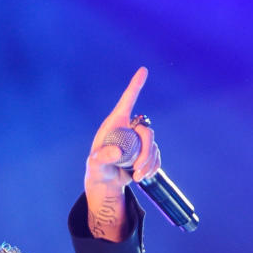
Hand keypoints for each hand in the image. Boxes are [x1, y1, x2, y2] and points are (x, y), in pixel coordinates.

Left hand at [84, 67, 161, 240]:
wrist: (106, 182)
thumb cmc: (97, 170)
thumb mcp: (95, 165)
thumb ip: (102, 158)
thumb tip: (117, 152)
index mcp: (115, 124)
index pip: (127, 101)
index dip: (135, 85)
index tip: (143, 70)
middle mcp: (129, 128)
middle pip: (147, 131)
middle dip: (146, 151)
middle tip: (138, 169)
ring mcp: (138, 140)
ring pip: (153, 146)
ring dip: (148, 163)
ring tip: (137, 177)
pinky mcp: (145, 152)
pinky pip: (156, 156)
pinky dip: (152, 167)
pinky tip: (143, 176)